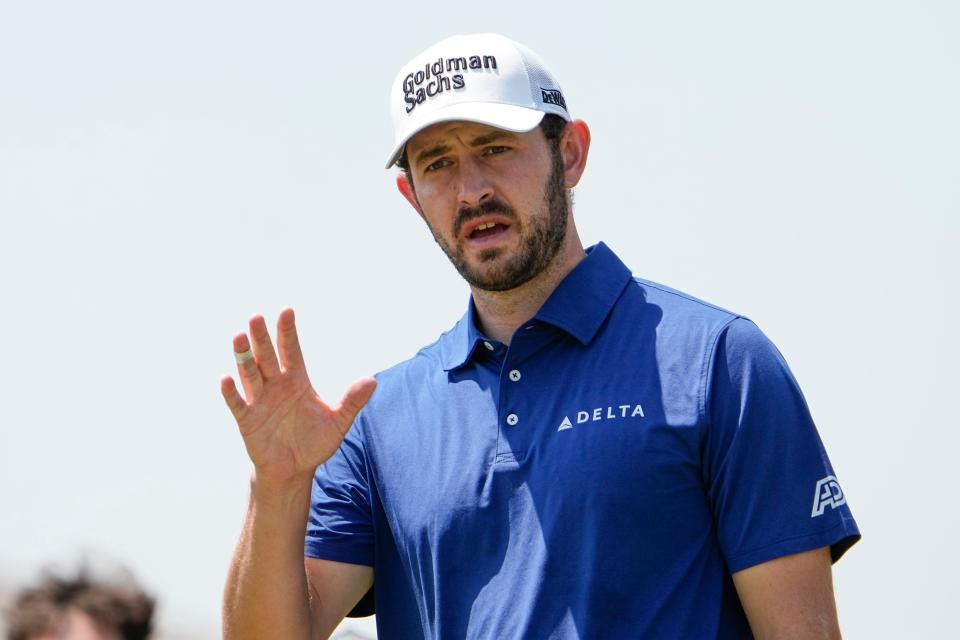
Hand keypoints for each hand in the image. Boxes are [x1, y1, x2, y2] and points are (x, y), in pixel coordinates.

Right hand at [220, 308, 376, 486]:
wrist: (294, 470)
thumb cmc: (315, 442)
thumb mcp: (338, 421)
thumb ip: (352, 401)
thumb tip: (373, 381)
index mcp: (297, 380)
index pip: (291, 350)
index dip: (288, 331)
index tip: (287, 310)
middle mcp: (275, 385)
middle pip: (267, 356)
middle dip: (262, 337)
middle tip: (256, 317)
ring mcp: (260, 401)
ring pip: (250, 373)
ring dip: (243, 357)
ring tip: (239, 337)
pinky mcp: (248, 420)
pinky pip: (238, 403)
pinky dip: (232, 392)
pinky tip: (226, 379)